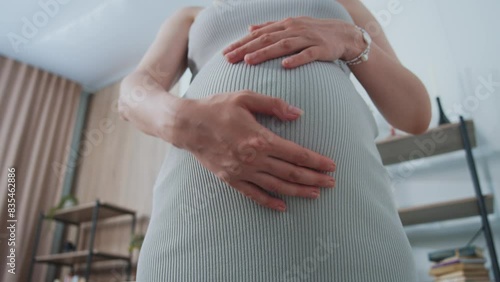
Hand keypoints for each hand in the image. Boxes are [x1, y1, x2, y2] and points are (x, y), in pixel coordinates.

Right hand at [169, 90, 335, 211]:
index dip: (316, 161)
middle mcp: (253, 159)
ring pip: (277, 186)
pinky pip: (254, 194)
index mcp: (260, 139)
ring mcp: (241, 172)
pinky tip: (283, 206)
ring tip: (316, 195)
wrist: (188, 125)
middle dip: (314, 179)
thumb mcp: (246, 97)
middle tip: (332, 184)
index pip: (296, 154)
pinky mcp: (231, 179)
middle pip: (291, 173)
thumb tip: (298, 114)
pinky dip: (270, 201)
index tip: (332, 166)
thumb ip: (274, 104)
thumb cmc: (217, 108)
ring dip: (298, 191)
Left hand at [222, 16, 363, 68]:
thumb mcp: (292, 26)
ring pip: (283, 45)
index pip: (258, 34)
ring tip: (249, 61)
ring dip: (265, 53)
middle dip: (245, 48)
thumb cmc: (315, 32)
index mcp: (285, 25)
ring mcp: (307, 38)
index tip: (225, 53)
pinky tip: (285, 66)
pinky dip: (296, 59)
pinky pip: (307, 55)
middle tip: (229, 59)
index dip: (241, 43)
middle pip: (266, 39)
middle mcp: (293, 29)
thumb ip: (271, 27)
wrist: (344, 34)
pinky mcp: (321, 49)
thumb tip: (250, 28)